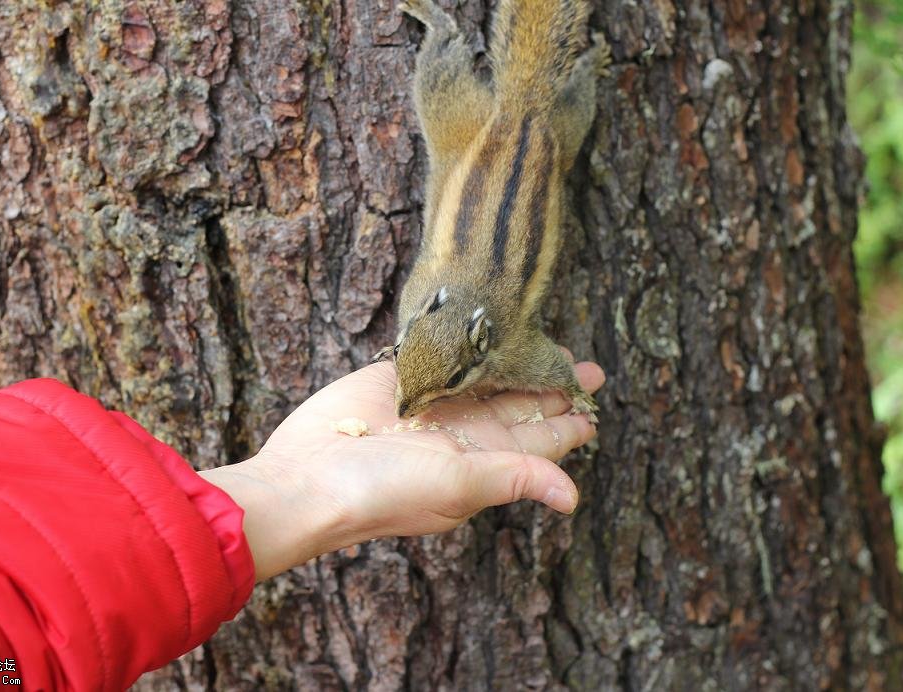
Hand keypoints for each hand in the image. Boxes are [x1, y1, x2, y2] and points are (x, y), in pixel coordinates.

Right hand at [201, 357, 603, 580]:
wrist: (307, 476)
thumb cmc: (383, 490)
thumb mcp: (459, 484)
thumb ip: (516, 477)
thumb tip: (574, 498)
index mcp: (482, 461)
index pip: (538, 440)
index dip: (568, 420)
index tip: (595, 398)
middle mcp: (461, 433)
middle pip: (518, 404)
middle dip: (551, 386)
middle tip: (588, 365)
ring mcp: (432, 402)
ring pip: (486, 376)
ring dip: (515, 362)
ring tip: (547, 341)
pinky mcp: (401, 378)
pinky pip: (443, 356)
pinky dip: (466, 344)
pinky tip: (488, 327)